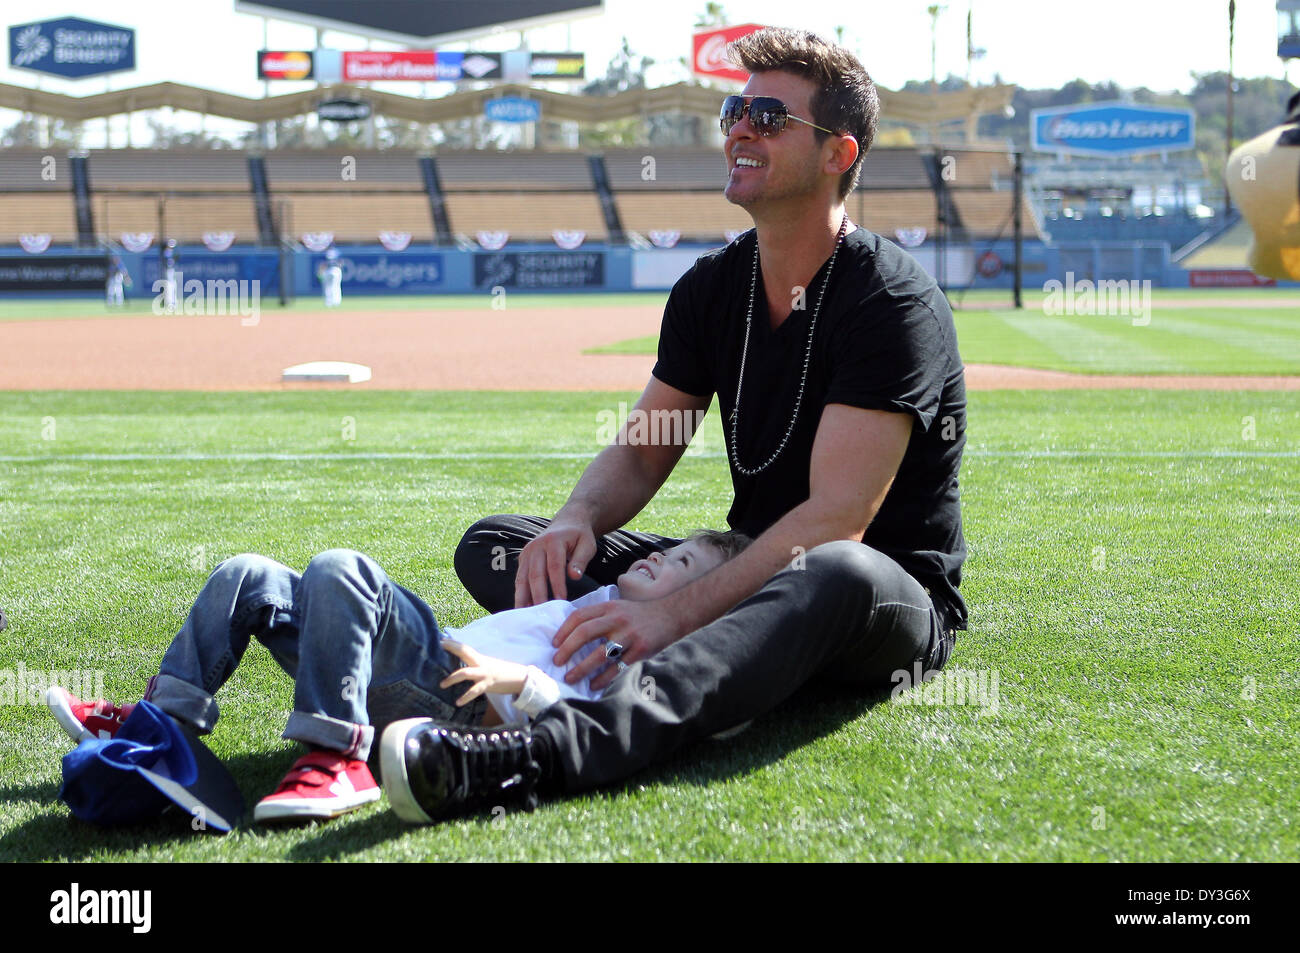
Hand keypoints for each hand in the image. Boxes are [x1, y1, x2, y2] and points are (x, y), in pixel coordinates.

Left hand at [440, 640, 528, 707]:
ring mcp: (484, 673)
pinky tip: (458, 703)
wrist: (518, 677)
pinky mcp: (487, 684)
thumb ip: (475, 664)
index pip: (465, 648)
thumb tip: (463, 664)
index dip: (454, 643)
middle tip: (439, 646)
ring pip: (466, 673)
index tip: (442, 640)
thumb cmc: (500, 672)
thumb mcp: (487, 664)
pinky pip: (474, 691)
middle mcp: (481, 663)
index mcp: (480, 658)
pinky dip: (466, 697)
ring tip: (442, 685)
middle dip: (453, 648)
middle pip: (465, 652)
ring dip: (452, 678)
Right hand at [514, 518, 597, 607]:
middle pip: (535, 574)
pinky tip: (522, 609)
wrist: (567, 523)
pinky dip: (520, 594)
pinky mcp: (522, 559)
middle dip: (538, 595)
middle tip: (542, 614)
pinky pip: (520, 579)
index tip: (561, 601)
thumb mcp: (587, 545)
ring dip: (523, 598)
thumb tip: (574, 577)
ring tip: (526, 616)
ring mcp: (526, 552)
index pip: (554, 566)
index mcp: (553, 541)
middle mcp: (536, 546)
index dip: (557, 585)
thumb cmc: (579, 537)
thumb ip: (580, 560)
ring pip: (522, 578)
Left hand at [551, 598, 683, 691]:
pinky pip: (617, 667)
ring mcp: (629, 635)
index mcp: (608, 607)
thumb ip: (598, 616)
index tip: (554, 644)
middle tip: (556, 662)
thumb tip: (570, 635)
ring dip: (582, 668)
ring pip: (600, 654)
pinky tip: (593, 685)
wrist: (671, 614)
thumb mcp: (617, 607)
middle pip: (585, 633)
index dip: (563, 630)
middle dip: (567, 649)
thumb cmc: (638, 614)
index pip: (579, 616)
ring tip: (570, 678)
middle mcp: (617, 619)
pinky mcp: (640, 650)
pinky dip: (603, 678)